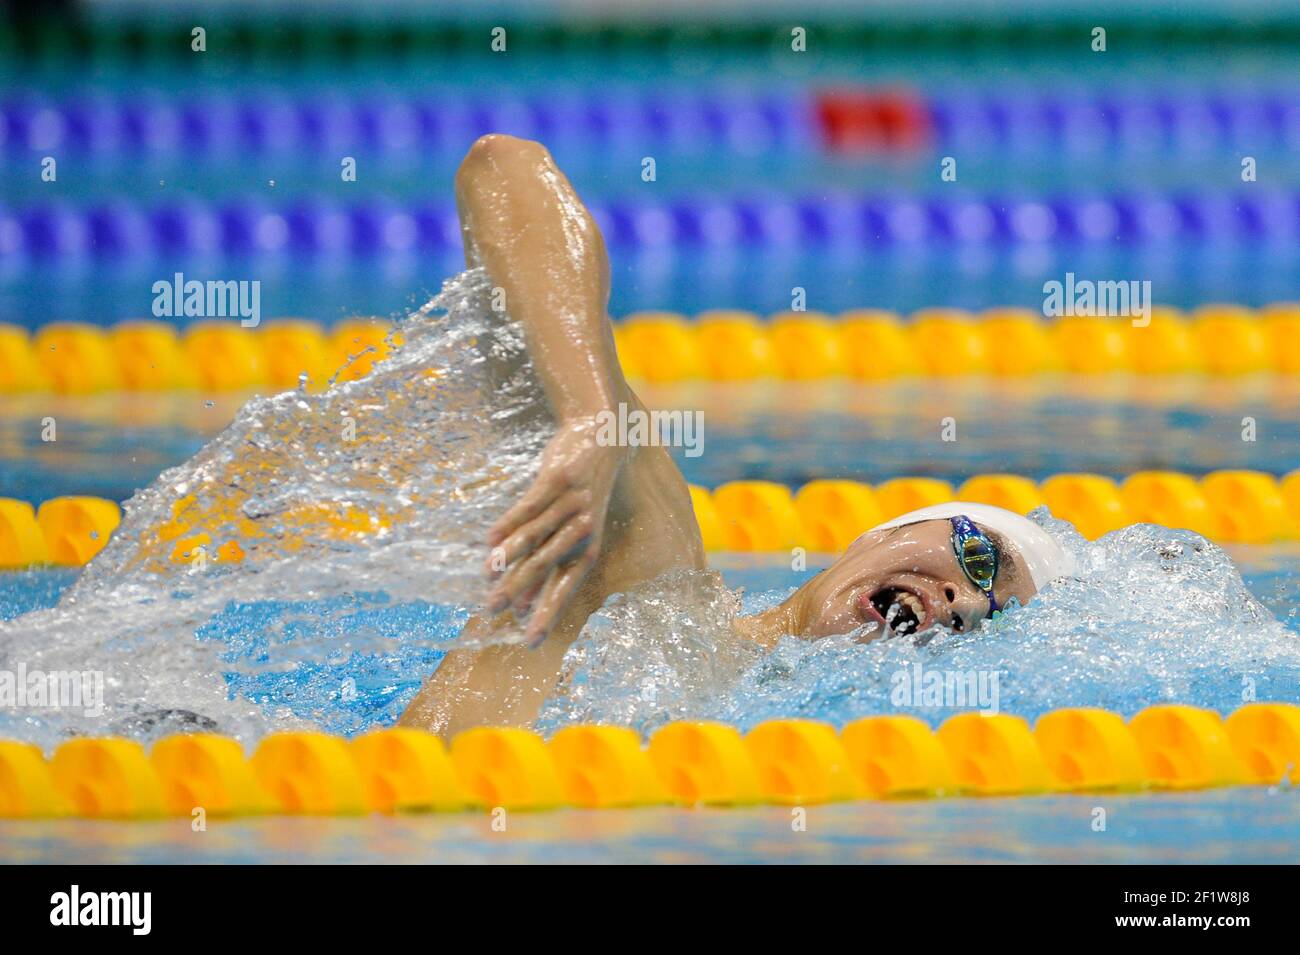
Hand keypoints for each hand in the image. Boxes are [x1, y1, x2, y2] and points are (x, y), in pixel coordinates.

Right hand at [485, 415, 624, 645]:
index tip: (529, 642)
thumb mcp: (573, 531)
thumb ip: (548, 565)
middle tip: (492, 611)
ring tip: (486, 576)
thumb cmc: (583, 494)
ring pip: (533, 537)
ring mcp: (570, 504)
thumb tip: (521, 603)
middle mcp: (581, 529)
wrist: (603, 437)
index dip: (546, 615)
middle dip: (517, 590)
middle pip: (544, 566)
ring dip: (508, 557)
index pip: (564, 589)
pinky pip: (529, 506)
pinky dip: (509, 523)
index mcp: (587, 548)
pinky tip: (490, 540)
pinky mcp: (557, 480)